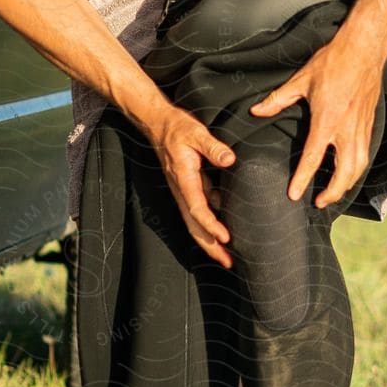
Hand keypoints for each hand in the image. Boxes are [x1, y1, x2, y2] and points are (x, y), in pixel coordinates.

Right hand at [143, 102, 236, 269]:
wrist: (157, 123)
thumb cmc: (176, 127)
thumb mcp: (196, 132)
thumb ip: (213, 146)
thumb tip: (230, 160)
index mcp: (184, 179)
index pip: (197, 209)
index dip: (212, 226)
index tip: (226, 238)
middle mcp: (181, 190)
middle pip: (194, 227)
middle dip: (211, 247)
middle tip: (229, 263)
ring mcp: (183, 191)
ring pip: (194, 224)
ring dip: (210, 241)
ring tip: (227, 257)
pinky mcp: (187, 188)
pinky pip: (197, 214)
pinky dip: (208, 227)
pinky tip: (222, 233)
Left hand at [248, 34, 383, 208]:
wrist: (364, 49)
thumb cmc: (333, 62)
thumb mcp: (301, 80)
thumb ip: (278, 100)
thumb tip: (257, 111)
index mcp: (327, 119)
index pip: (312, 157)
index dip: (303, 179)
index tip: (294, 195)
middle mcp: (347, 128)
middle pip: (344, 172)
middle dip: (333, 192)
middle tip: (319, 203)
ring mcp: (360, 127)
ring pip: (359, 166)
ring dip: (346, 184)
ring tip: (333, 193)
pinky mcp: (369, 124)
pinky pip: (365, 154)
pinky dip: (357, 169)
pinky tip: (348, 172)